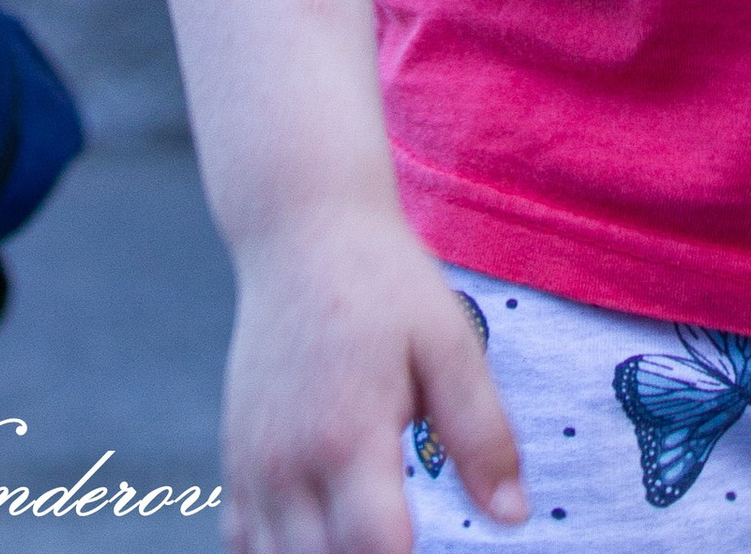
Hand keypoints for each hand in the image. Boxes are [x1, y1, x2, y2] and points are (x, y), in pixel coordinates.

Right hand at [223, 198, 524, 553]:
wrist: (302, 228)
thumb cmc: (384, 281)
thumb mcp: (449, 343)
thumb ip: (481, 434)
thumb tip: (514, 516)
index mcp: (347, 436)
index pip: (377, 551)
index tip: (439, 548)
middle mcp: (287, 462)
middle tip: (412, 538)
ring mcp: (252, 463)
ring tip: (372, 536)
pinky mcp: (236, 455)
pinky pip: (245, 539)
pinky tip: (322, 534)